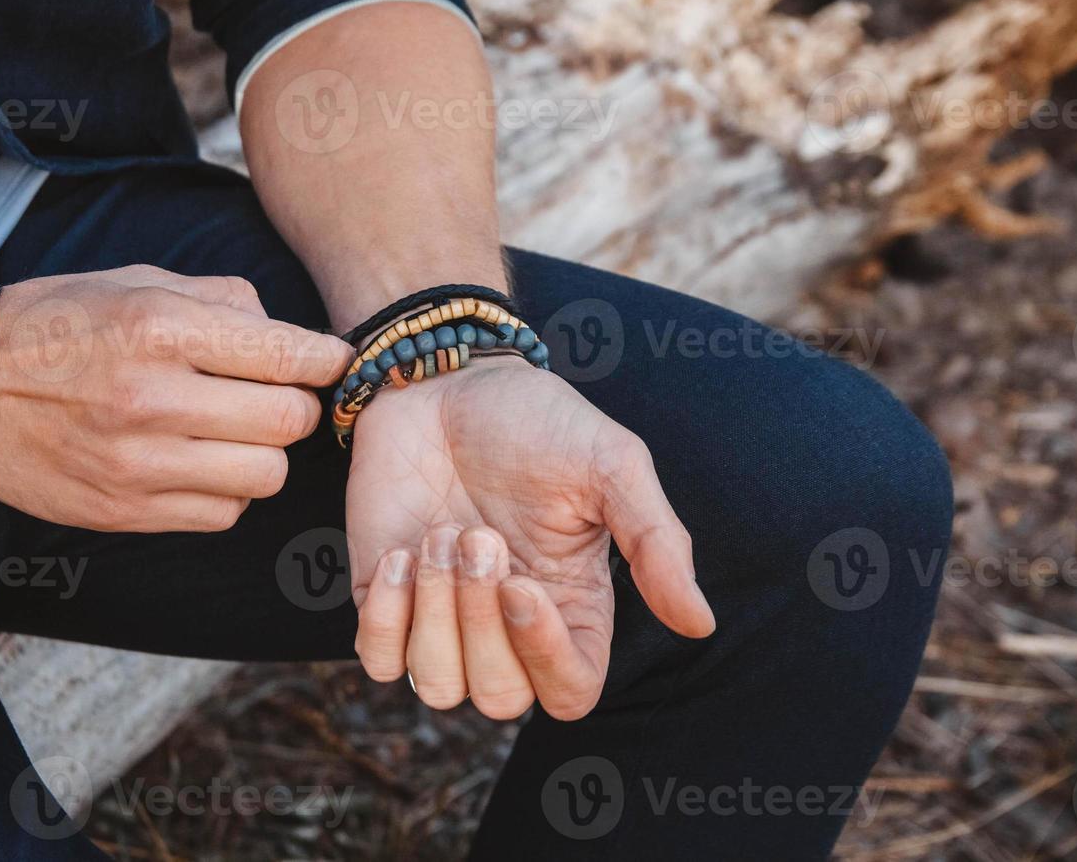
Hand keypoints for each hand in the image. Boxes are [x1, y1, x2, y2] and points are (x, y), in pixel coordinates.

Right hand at [0, 265, 352, 531]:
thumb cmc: (59, 324)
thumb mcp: (137, 282)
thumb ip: (224, 302)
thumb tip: (294, 337)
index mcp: (161, 328)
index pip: (287, 355)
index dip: (326, 359)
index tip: (329, 360)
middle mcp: (153, 397)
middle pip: (289, 422)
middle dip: (296, 406)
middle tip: (276, 394)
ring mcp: (138, 463)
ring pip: (265, 476)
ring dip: (265, 453)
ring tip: (235, 432)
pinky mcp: (126, 511)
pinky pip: (223, 514)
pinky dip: (228, 491)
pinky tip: (201, 463)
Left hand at [348, 358, 714, 720]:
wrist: (446, 378)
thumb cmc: (536, 420)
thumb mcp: (613, 466)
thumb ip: (655, 544)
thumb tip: (700, 623)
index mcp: (572, 606)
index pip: (570, 692)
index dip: (547, 657)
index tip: (523, 586)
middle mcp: (508, 626)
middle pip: (500, 698)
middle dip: (481, 621)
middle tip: (477, 534)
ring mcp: (441, 618)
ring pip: (437, 685)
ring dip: (436, 613)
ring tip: (441, 533)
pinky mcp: (385, 598)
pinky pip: (377, 658)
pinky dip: (388, 616)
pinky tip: (403, 550)